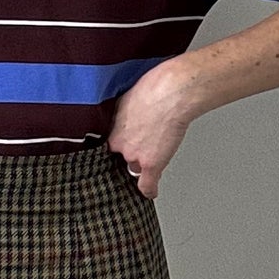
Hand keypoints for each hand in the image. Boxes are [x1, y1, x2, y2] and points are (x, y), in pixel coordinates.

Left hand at [106, 57, 199, 198]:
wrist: (172, 92)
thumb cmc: (154, 86)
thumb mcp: (127, 94)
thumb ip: (121, 110)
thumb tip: (124, 112)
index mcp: (110, 126)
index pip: (106, 143)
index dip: (114, 144)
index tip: (115, 147)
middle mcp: (118, 143)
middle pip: (119, 156)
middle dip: (126, 152)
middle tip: (138, 147)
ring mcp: (134, 156)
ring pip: (133, 167)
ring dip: (139, 165)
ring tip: (146, 162)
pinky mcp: (151, 163)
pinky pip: (147, 184)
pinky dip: (149, 189)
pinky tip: (150, 192)